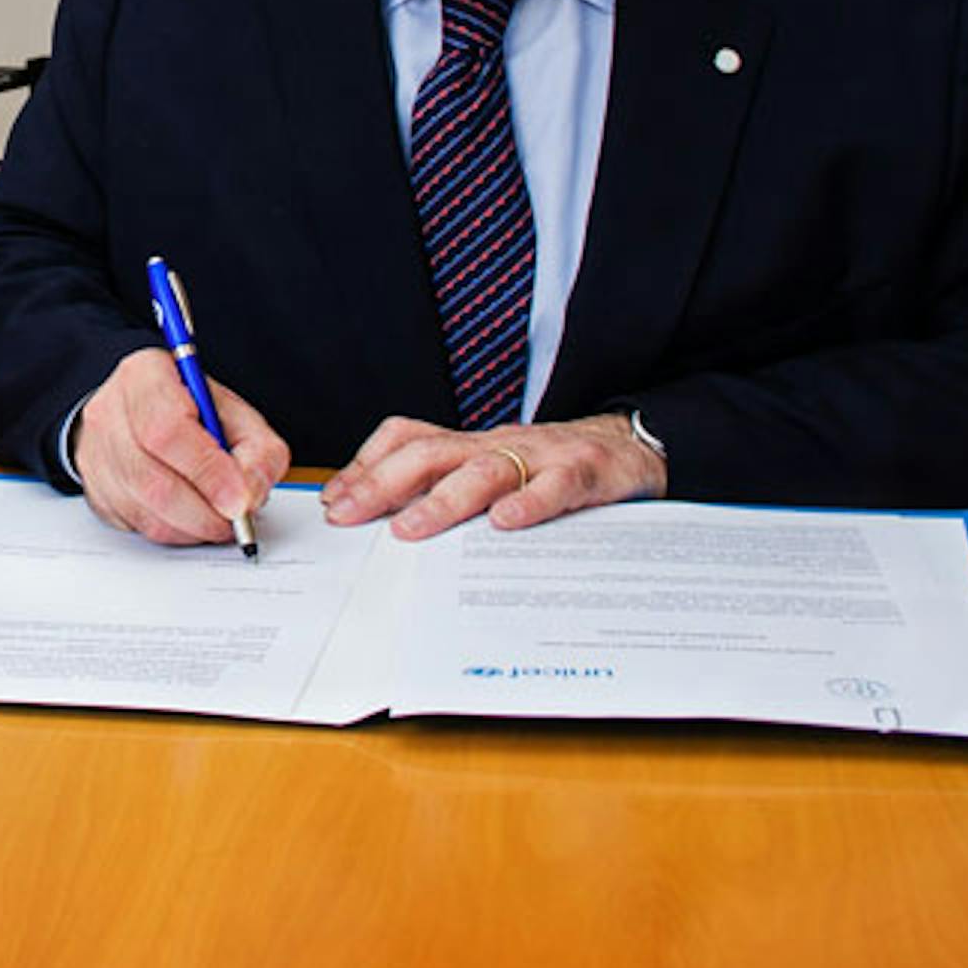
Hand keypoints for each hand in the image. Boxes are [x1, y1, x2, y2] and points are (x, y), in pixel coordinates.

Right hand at [72, 347, 290, 547]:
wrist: (141, 414)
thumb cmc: (191, 412)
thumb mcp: (237, 415)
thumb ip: (258, 451)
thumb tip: (249, 495)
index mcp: (145, 377)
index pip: (168, 429)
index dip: (207, 470)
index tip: (238, 499)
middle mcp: (110, 413)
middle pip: (153, 480)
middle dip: (204, 511)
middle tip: (235, 519)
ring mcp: (95, 454)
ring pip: (145, 510)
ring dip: (192, 526)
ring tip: (218, 518)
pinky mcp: (95, 490)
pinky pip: (137, 526)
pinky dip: (173, 531)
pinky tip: (190, 516)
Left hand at [320, 413, 665, 538]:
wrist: (634, 447)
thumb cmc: (553, 470)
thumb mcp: (495, 473)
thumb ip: (446, 490)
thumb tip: (381, 520)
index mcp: (472, 446)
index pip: (408, 439)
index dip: (367, 464)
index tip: (333, 500)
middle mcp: (498, 444)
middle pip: (432, 452)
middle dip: (383, 482)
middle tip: (349, 515)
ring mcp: (541, 456)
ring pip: (485, 470)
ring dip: (443, 500)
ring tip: (410, 528)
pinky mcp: (586, 472)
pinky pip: (556, 485)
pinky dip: (531, 502)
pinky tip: (506, 523)